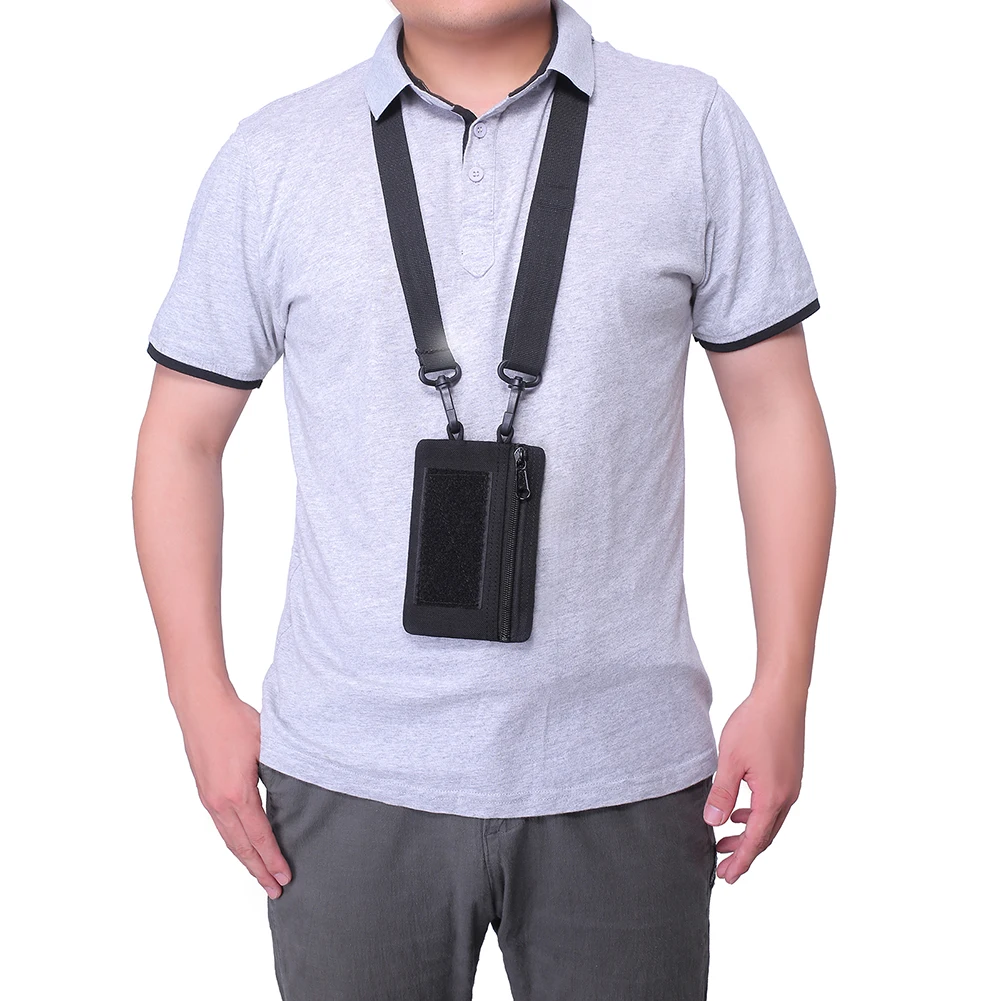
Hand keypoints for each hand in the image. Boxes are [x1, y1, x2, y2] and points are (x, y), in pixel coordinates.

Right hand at [175, 689, 290, 897]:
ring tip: (261, 877)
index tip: (285, 877)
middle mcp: (219, 803)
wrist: (201, 706)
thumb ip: (279, 772)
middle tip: (277, 891)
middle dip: (259, 871)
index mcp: (236, 794)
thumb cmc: (235, 720)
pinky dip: (235, 844)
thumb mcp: (267, 746)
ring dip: (246, 861)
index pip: (259, 836)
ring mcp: (209, 799)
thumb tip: (297, 792)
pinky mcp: (205, 792)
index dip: (273, 859)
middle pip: (241, 848)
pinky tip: (245, 848)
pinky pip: (222, 828)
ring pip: (229, 840)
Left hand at [703, 684, 805, 883]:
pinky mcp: (790, 774)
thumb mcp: (731, 760)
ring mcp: (791, 785)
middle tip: (724, 868)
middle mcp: (787, 796)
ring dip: (749, 834)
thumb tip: (712, 822)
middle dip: (744, 853)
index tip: (727, 877)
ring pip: (770, 821)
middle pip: (765, 836)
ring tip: (725, 840)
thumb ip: (722, 794)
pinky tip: (740, 811)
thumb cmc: (755, 724)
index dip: (740, 860)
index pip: (755, 841)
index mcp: (772, 798)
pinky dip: (756, 816)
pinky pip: (773, 806)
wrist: (782, 697)